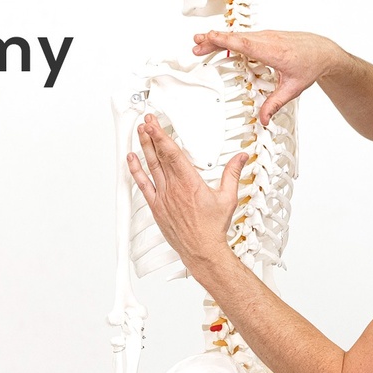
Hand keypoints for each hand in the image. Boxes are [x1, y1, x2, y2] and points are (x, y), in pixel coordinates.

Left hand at [125, 114, 247, 270]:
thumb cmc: (213, 228)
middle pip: (159, 156)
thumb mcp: (228, 197)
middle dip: (151, 136)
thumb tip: (241, 158)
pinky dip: (136, 171)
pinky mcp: (157, 207)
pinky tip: (132, 160)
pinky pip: (143, 185)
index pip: (172, 153)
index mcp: (190, 183)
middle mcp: (174, 188)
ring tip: (140, 133)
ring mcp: (163, 197)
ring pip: (150, 167)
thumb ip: (233, 174)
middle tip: (146, 122)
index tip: (155, 124)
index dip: (161, 136)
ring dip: (144, 148)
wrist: (202, 250)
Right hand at [193, 30, 342, 124]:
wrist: (323, 51)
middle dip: (214, 39)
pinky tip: (218, 42)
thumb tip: (264, 119)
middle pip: (236, 37)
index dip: (226, 40)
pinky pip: (242, 35)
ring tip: (200, 44)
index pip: (246, 44)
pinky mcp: (264, 36)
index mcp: (274, 52)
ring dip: (218, 38)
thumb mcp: (293, 89)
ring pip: (237, 35)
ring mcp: (265, 36)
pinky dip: (228, 38)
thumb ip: (275, 104)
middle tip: (196, 44)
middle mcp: (268, 40)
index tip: (210, 38)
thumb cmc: (310, 65)